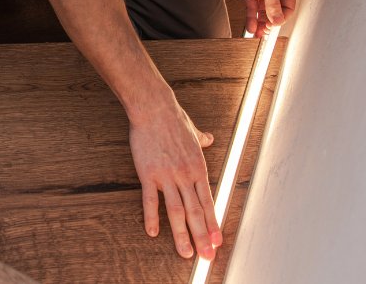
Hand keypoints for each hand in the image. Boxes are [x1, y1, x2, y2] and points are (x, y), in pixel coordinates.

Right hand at [131, 100, 221, 259]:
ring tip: (186, 252)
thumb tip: (209, 138)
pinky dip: (152, 217)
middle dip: (202, 237)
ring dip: (182, 234)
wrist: (154, 108)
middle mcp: (185, 176)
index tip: (217, 241)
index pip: (208, 202)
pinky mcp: (148, 173)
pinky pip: (151, 200)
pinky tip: (153, 232)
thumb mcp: (193, 131)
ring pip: (177, 211)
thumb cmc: (173, 118)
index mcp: (197, 168)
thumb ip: (202, 139)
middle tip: (206, 256)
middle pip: (195, 212)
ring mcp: (167, 176)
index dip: (213, 223)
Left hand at [223, 0, 296, 36]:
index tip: (274, 27)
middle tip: (265, 33)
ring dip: (260, 23)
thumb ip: (273, 4)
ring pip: (263, 12)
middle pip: (275, 11)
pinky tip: (250, 27)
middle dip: (270, 23)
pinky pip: (253, 8)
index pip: (288, 8)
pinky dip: (251, 18)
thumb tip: (277, 20)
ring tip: (257, 34)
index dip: (281, 18)